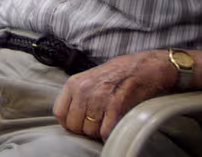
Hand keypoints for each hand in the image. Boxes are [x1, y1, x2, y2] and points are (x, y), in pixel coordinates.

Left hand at [53, 50, 175, 139]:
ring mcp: (99, 99)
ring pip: (90, 131)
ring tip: (106, 122)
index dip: (68, 123)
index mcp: (74, 83)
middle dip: (84, 129)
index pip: (59, 113)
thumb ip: (77, 95)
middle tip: (96, 125)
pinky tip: (114, 125)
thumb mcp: (88, 78)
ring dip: (98, 132)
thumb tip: (69, 115)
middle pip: (74, 125)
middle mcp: (83, 91)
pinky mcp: (115, 107)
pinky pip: (105, 132)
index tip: (78, 123)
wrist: (141, 68)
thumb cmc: (116, 74)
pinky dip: (110, 134)